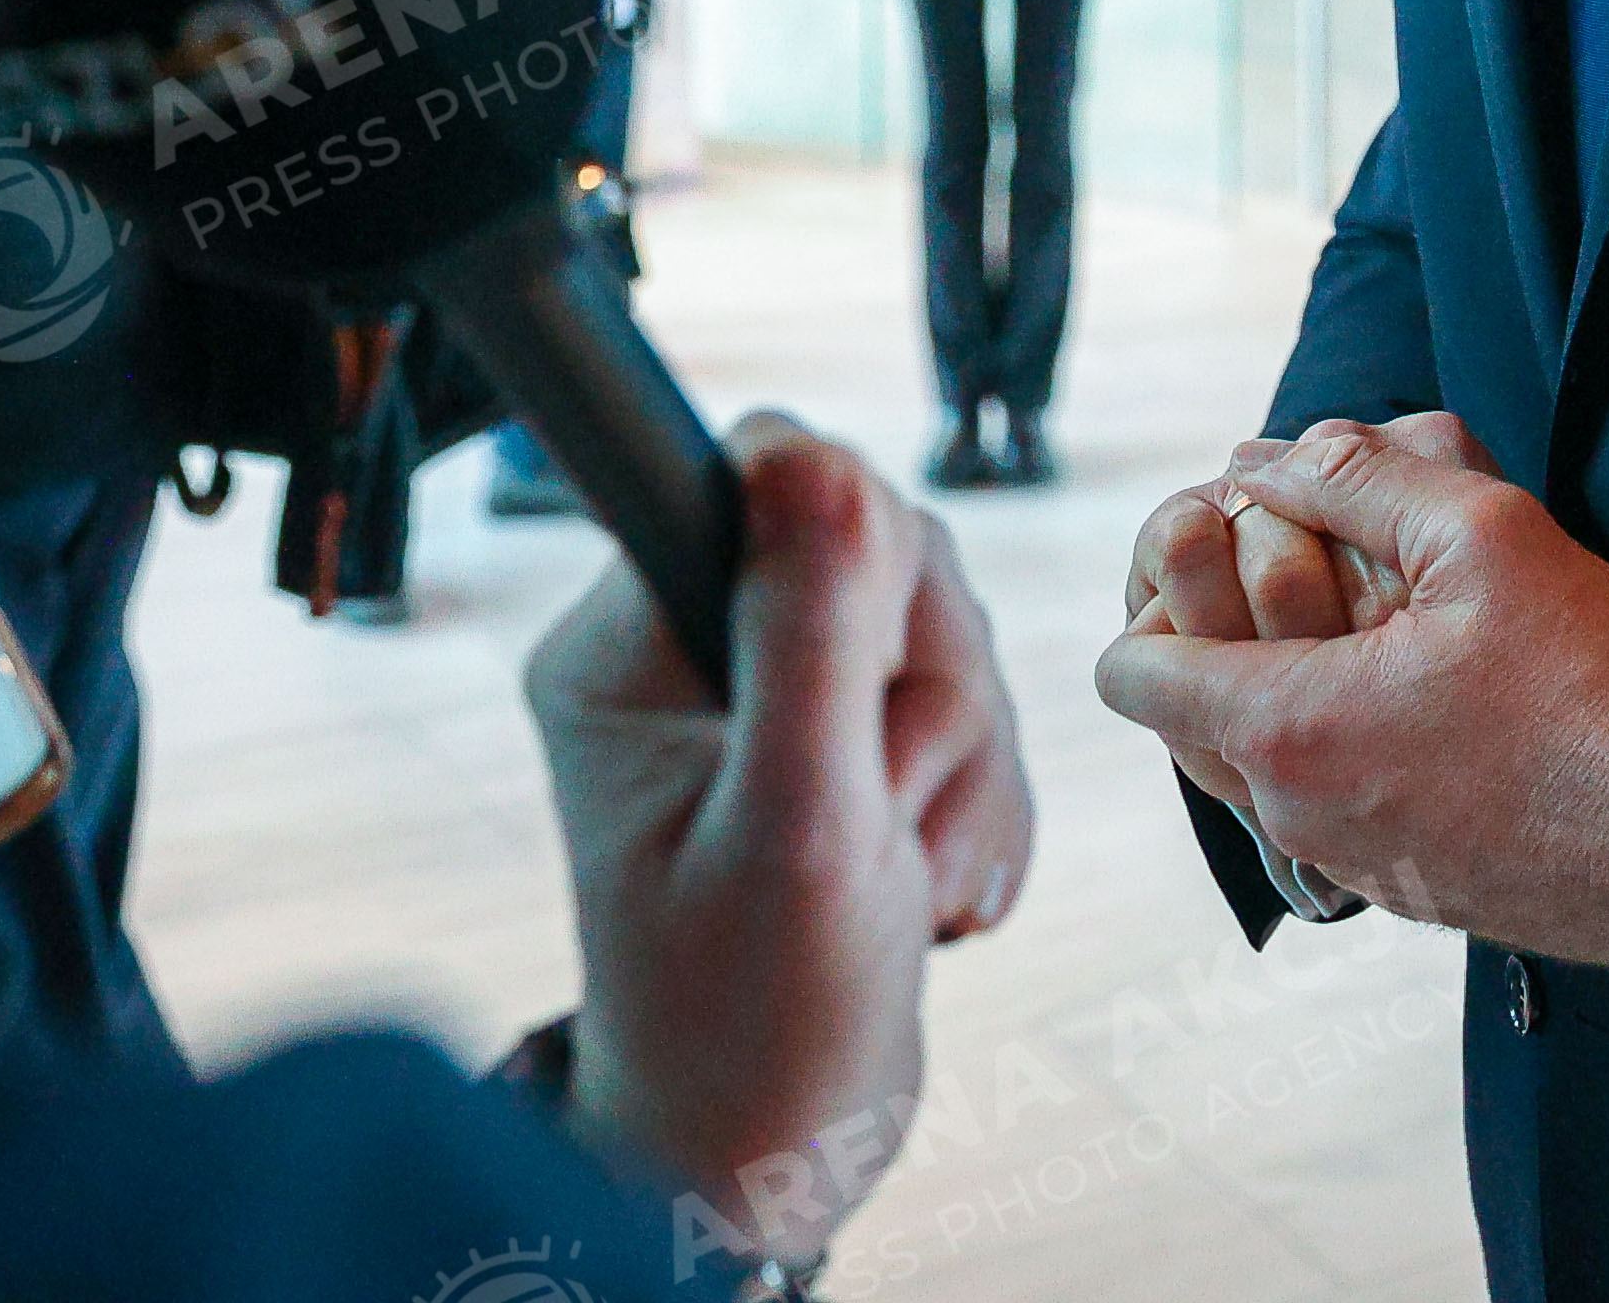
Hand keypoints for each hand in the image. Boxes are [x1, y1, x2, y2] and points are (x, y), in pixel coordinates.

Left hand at [528, 416, 1035, 1265]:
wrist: (779, 1158)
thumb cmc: (757, 1020)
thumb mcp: (801, 824)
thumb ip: (813, 630)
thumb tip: (809, 451)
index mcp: (629, 646)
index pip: (772, 466)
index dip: (864, 554)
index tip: (869, 686)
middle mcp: (689, 650)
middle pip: (885, 548)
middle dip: (931, 695)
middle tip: (886, 821)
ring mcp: (769, 697)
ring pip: (942, 629)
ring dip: (962, 765)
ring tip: (905, 879)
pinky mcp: (842, 746)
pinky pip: (967, 705)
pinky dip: (979, 802)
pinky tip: (928, 889)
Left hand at [1095, 418, 1608, 984]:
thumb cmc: (1586, 686)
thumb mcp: (1486, 533)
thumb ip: (1360, 477)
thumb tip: (1259, 458)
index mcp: (1285, 727)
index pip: (1129, 671)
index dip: (1162, 596)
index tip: (1240, 552)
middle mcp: (1290, 813)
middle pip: (1184, 718)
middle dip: (1226, 639)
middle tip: (1323, 580)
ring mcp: (1342, 862)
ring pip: (1252, 769)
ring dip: (1289, 696)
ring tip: (1385, 640)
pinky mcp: (1398, 888)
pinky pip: (1322, 810)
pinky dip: (1345, 754)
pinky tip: (1434, 707)